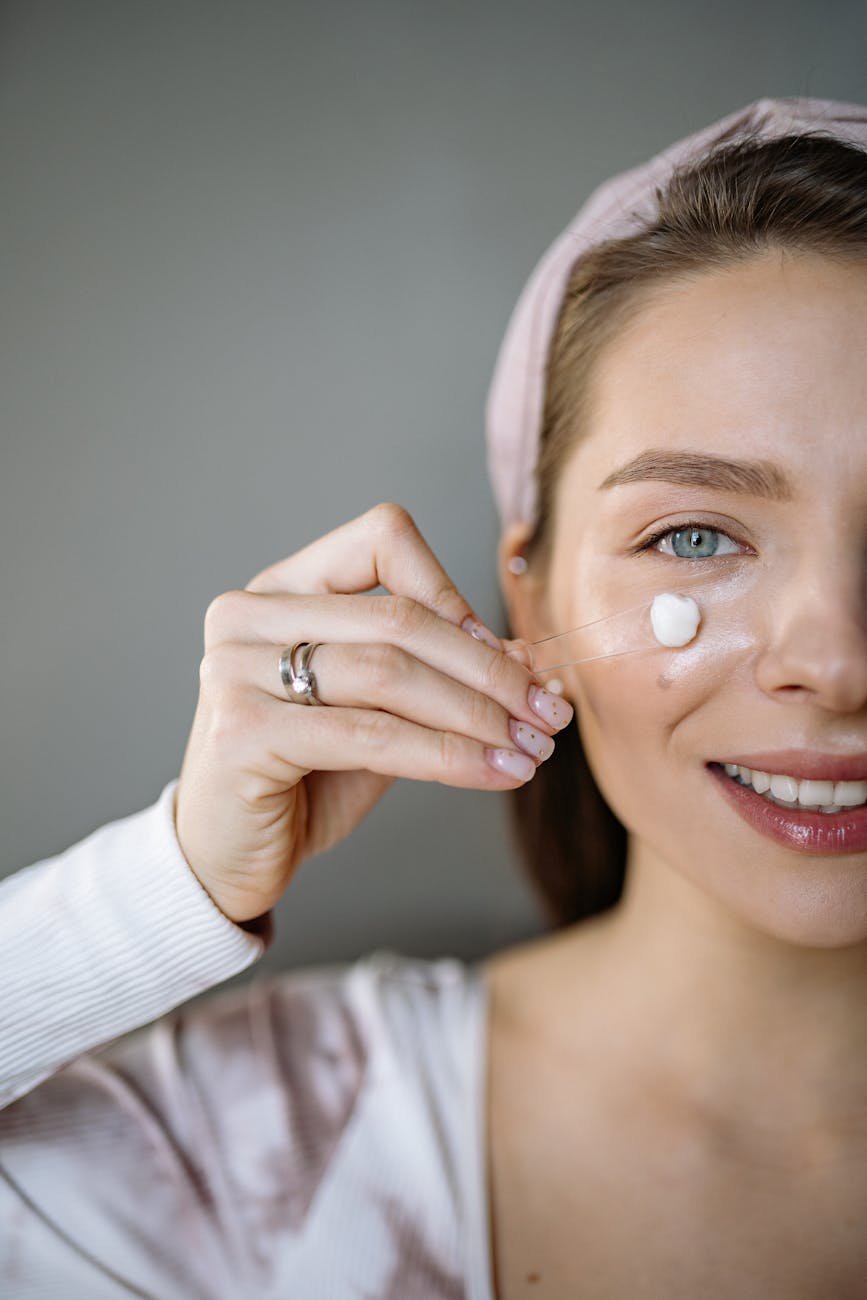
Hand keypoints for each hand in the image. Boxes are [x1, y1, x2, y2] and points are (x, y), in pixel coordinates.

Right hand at [174, 504, 572, 923]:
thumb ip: (435, 676)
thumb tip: (528, 658)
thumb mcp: (378, 712)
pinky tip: (492, 773)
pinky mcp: (242, 732)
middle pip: (399, 618)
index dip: (453, 590)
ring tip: (531, 749)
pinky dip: (445, 755)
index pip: (382, 538)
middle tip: (547, 713)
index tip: (504, 653)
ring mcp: (236, 670)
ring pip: (389, 674)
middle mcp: (249, 615)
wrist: (228, 857)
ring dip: (478, 715)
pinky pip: (370, 735)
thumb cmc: (304, 778)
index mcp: (282, 588)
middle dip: (490, 671)